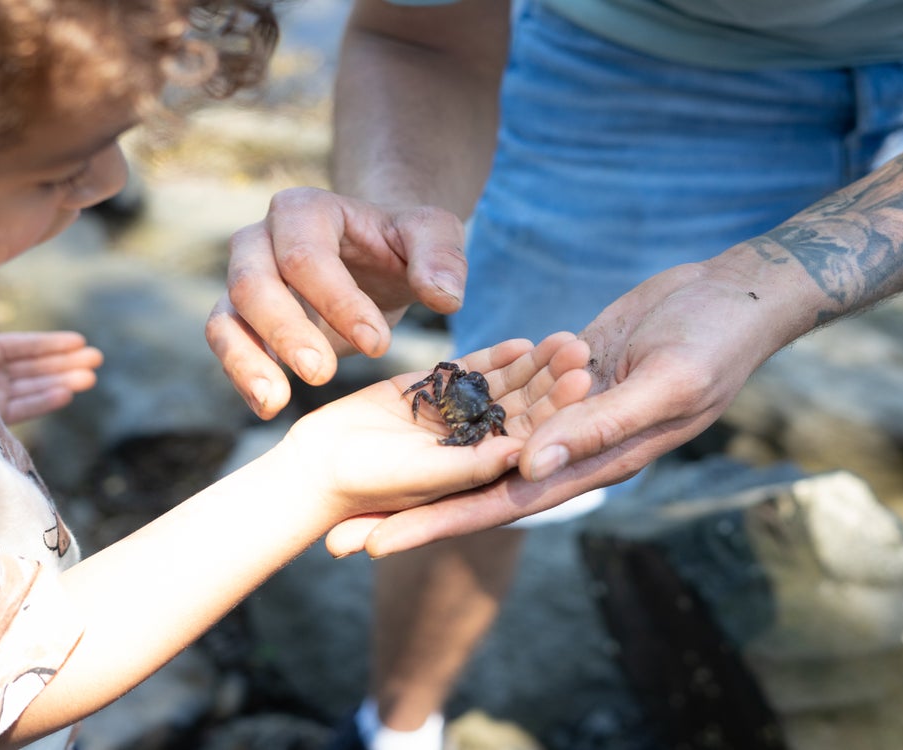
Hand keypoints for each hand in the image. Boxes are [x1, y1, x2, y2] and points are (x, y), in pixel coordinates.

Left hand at [0, 331, 103, 424]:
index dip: (50, 343)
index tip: (79, 341)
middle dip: (65, 362)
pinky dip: (42, 402)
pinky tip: (66, 395)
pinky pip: (20, 409)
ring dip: (61, 382)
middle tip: (96, 358)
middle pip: (32, 366)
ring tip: (90, 378)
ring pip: (32, 387)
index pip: (20, 346)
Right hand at [206, 187, 468, 418]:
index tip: (377, 344)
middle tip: (322, 374)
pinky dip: (243, 376)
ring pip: (227, 317)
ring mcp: (244, 279)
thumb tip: (443, 297)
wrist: (378, 256)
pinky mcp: (241, 318)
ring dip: (247, 361)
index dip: (338, 301)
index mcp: (305, 210)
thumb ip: (442, 259)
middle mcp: (261, 239)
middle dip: (286, 331)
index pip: (306, 255)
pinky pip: (227, 345)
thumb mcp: (434, 235)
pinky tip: (268, 407)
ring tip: (276, 401)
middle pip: (252, 283)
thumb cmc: (403, 243)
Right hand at [275, 331, 590, 549]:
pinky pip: (468, 373)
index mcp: (483, 474)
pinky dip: (493, 359)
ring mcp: (454, 418)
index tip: (584, 381)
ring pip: (501, 388)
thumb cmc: (369, 482)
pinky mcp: (431, 394)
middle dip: (552, 380)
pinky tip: (522, 342)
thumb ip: (473, 465)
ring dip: (532, 366)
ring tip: (563, 338)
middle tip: (582, 349)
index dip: (558, 412)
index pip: (531, 439)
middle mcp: (474, 446)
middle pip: (523, 409)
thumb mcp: (425, 475)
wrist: (318, 466)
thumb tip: (527, 451)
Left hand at [327, 255, 814, 555]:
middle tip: (342, 536)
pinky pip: (504, 396)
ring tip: (361, 478)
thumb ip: (599, 426)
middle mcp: (574, 447)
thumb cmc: (716, 342)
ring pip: (483, 446)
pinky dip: (464, 406)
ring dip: (426, 464)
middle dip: (413, 511)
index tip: (377, 543)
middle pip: (478, 487)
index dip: (439, 524)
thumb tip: (527, 468)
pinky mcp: (563, 377)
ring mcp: (567, 412)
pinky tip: (416, 411)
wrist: (735, 296)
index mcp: (597, 460)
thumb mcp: (666, 382)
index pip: (503, 503)